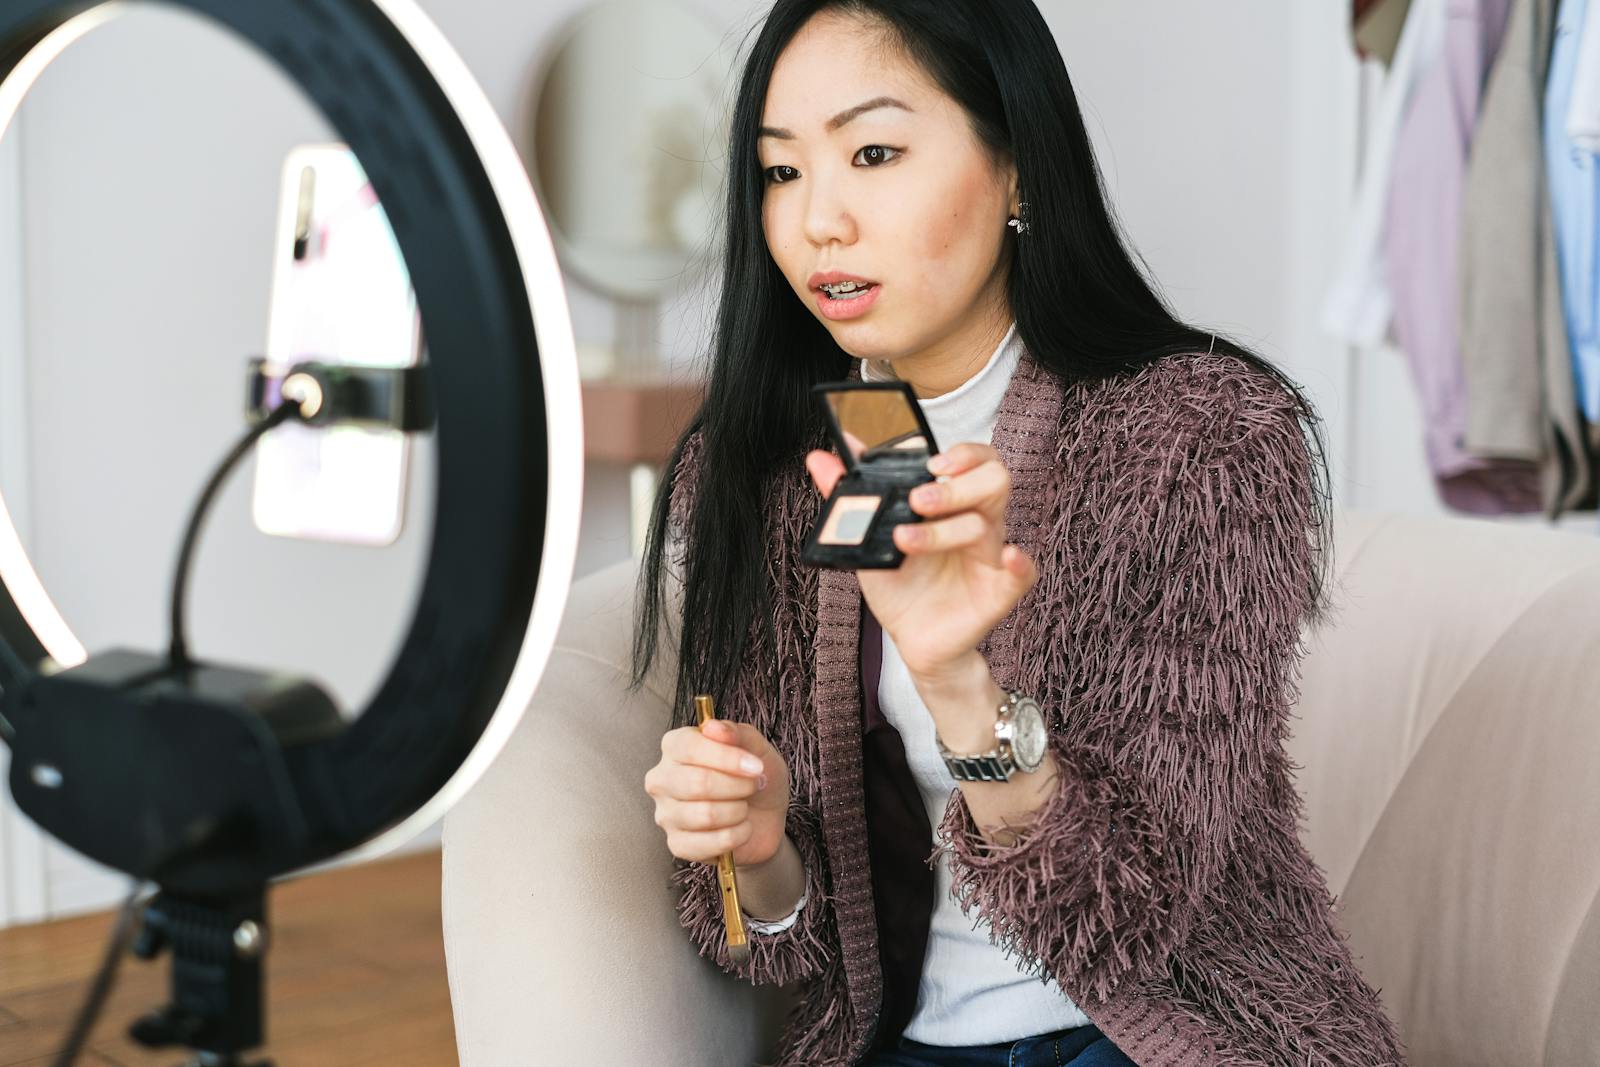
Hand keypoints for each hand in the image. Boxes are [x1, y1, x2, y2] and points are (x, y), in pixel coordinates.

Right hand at [644, 720, 789, 868]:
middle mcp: (662, 778)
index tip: (757, 766)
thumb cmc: (754, 777)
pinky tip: (741, 829)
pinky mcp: (676, 844)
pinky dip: (734, 837)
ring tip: (745, 807)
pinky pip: (706, 844)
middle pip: (697, 783)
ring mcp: (665, 813)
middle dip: (738, 786)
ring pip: (704, 815)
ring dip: (738, 812)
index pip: (688, 747)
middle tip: (754, 785)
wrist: (764, 819)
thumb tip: (713, 727)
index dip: (727, 757)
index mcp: (675, 746)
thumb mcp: (757, 749)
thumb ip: (737, 733)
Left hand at [805, 441, 1036, 680]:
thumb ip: (847, 497)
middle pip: (994, 481)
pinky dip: (1020, 561)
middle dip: (954, 486)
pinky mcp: (997, 592)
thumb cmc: (900, 584)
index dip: (961, 453)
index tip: (927, 461)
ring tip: (905, 540)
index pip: (976, 460)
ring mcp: (989, 556)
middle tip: (916, 502)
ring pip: (988, 523)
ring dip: (946, 529)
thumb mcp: (867, 538)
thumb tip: (819, 457)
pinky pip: (1023, 573)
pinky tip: (1008, 555)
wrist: (912, 639)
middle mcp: (978, 522)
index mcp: (953, 503)